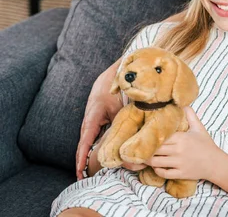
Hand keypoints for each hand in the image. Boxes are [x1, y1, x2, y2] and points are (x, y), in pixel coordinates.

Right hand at [76, 62, 122, 179]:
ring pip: (91, 135)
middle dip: (83, 158)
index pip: (86, 139)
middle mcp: (91, 114)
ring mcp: (94, 113)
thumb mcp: (124, 104)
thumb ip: (125, 121)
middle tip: (82, 176)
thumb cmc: (122, 84)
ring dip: (88, 151)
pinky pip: (96, 129)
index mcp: (94, 113)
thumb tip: (130, 138)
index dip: (83, 156)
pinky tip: (97, 151)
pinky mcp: (100, 111)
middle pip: (85, 139)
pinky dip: (95, 141)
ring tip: (86, 170)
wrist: (122, 67)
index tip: (80, 171)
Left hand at [147, 107, 220, 180]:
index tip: (144, 135)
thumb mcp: (199, 128)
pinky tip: (156, 166)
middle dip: (145, 149)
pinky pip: (163, 173)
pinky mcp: (180, 174)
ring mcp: (179, 163)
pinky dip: (157, 170)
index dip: (150, 136)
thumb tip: (183, 104)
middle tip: (140, 147)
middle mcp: (178, 150)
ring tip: (144, 157)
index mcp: (181, 138)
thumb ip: (190, 115)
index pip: (160, 136)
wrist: (215, 163)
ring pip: (155, 162)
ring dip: (148, 160)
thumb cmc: (206, 144)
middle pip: (154, 150)